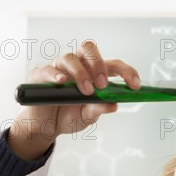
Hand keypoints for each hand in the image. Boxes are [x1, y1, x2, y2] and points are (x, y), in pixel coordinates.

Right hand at [8, 40, 139, 159]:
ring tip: (86, 91)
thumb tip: (114, 105)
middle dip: (99, 65)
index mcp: (94, 73)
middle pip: (89, 49)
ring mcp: (59, 68)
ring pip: (70, 58)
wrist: (46, 126)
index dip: (126, 72)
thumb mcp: (87, 116)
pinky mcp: (40, 75)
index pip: (113, 65)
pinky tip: (61, 82)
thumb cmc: (69, 115)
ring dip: (81, 73)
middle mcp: (78, 66)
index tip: (135, 85)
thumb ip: (98, 109)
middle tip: (103, 85)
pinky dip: (55, 74)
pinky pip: (47, 69)